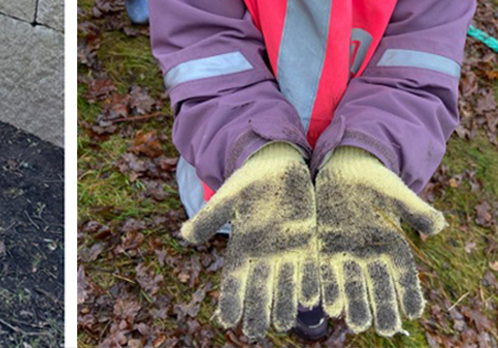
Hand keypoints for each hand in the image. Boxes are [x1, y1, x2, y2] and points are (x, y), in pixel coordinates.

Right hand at [180, 143, 318, 338]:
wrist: (278, 166)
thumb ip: (209, 218)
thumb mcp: (227, 198)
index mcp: (241, 247)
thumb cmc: (248, 182)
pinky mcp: (308, 242)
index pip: (233, 279)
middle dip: (256, 310)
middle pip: (259, 288)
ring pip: (285, 283)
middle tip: (254, 334)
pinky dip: (309, 282)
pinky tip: (312, 299)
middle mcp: (264, 255)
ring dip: (285, 303)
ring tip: (284, 323)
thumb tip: (184, 235)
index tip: (226, 319)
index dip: (230, 299)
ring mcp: (287, 250)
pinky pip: (309, 267)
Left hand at [315, 147, 445, 335]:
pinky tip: (328, 305)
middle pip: (377, 286)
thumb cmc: (376, 181)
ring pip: (352, 284)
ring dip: (354, 304)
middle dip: (381, 308)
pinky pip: (325, 271)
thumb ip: (416, 210)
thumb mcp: (397, 194)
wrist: (345, 169)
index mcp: (392, 244)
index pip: (403, 274)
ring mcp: (346, 253)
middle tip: (385, 330)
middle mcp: (370, 254)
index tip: (415, 312)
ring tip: (357, 325)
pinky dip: (328, 287)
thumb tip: (438, 226)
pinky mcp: (323, 247)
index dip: (409, 291)